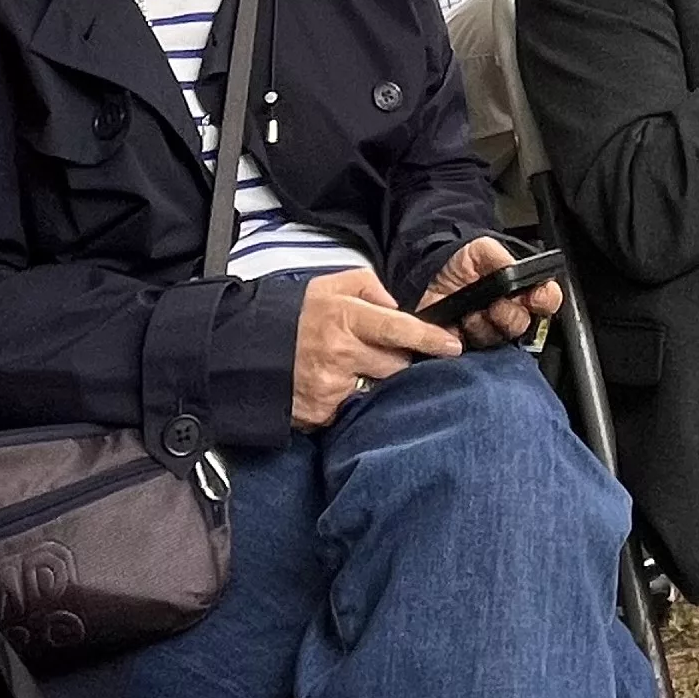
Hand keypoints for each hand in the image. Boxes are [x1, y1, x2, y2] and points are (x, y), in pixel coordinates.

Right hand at [291, 268, 461, 426]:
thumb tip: (396, 307)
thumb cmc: (294, 315)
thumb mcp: (329, 285)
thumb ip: (369, 287)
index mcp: (345, 317)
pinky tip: (330, 384)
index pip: (399, 329)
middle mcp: (341, 353)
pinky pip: (352, 407)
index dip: (429, 339)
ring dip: (371, 380)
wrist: (246, 349)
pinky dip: (348, 398)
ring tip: (347, 367)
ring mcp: (331, 386)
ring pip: (378, 388)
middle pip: (396, 364)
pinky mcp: (321, 411)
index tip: (452, 346)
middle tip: (372, 351)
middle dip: (394, 359)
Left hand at [418, 232, 566, 348]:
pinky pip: (472, 351)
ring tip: (469, 312)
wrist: (430, 277)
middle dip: (509, 314)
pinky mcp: (467, 345)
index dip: (545, 299)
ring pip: (499, 338)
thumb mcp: (481, 249)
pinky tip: (457, 325)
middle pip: (523, 323)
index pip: (546, 298)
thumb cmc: (462, 263)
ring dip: (483, 324)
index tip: (537, 297)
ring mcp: (489, 331)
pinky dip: (463, 337)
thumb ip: (500, 256)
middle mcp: (509, 313)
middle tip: (495, 304)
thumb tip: (513, 270)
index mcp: (521, 290)